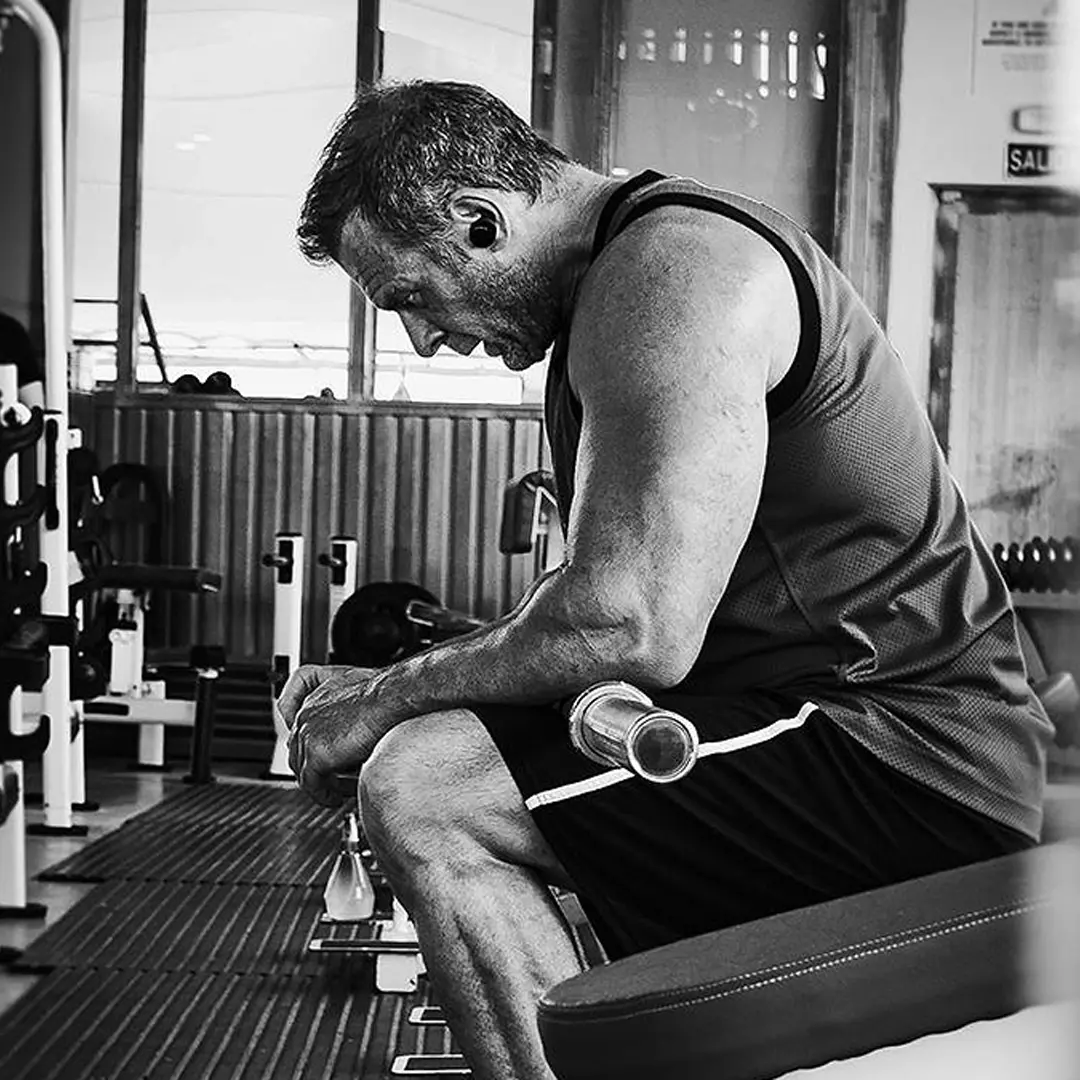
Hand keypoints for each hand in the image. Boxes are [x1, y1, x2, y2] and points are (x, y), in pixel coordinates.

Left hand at [278, 664, 381, 805]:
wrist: (393, 697)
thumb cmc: (388, 693)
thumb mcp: (362, 690)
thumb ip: (350, 707)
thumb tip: (359, 727)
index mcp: (316, 698)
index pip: (300, 728)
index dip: (310, 748)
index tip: (322, 760)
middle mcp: (306, 714)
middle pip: (297, 751)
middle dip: (312, 769)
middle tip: (329, 782)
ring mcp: (308, 734)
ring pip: (302, 770)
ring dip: (319, 784)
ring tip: (335, 793)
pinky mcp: (316, 753)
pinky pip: (311, 784)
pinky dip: (322, 795)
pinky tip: (335, 799)